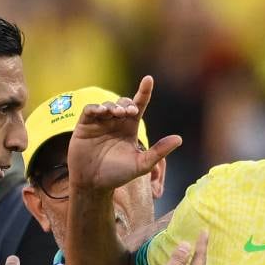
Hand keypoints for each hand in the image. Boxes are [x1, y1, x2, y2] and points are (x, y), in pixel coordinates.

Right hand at [65, 76, 182, 196]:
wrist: (94, 184)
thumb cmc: (118, 175)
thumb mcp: (141, 164)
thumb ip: (159, 151)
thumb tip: (179, 139)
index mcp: (130, 128)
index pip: (139, 105)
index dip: (144, 91)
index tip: (148, 79)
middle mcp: (116, 122)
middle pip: (123, 103)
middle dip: (127, 103)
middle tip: (130, 111)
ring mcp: (99, 123)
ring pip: (107, 105)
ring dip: (113, 106)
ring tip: (117, 114)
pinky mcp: (84, 126)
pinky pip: (89, 110)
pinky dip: (95, 108)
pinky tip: (101, 112)